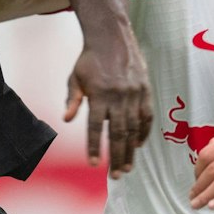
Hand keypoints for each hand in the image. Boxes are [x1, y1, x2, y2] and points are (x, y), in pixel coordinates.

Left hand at [65, 30, 152, 176]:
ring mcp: (134, 94)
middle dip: (117, 156)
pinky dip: (144, 132)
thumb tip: (66, 119)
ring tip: (127, 167)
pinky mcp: (145, 91)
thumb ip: (73, 99)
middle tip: (116, 175)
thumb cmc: (90, 60)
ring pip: (134, 128)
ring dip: (130, 150)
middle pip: (118, 133)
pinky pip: (147, 116)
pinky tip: (138, 145)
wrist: (112, 38)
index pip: (95, 127)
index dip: (94, 147)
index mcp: (98, 94)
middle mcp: (118, 96)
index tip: (94, 165)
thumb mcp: (75, 78)